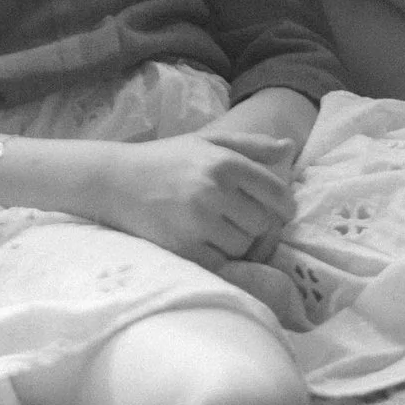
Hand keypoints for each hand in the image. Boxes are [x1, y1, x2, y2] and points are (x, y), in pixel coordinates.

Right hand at [92, 133, 298, 266]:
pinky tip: (206, 242)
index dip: (285, 206)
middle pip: (263, 223)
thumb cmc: (166, 159)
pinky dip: (219, 257)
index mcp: (225, 163)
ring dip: (238, 242)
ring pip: (244, 246)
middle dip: (258, 224)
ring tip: (219, 229)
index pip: (277, 193)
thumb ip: (251, 145)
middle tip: (241, 219)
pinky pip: (221, 263)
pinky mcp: (183, 247)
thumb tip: (289, 148)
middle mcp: (214, 191)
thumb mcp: (207, 142)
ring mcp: (198, 221)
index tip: (279, 210)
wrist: (115, 181)